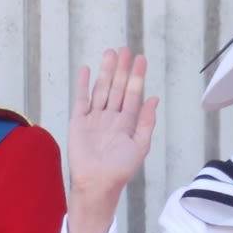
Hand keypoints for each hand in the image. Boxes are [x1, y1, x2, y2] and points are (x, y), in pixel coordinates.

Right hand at [66, 47, 159, 232]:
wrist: (97, 183)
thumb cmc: (120, 170)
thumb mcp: (140, 146)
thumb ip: (147, 122)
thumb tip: (154, 98)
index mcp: (127, 123)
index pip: (133, 94)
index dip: (137, 76)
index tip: (141, 59)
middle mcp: (111, 117)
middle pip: (118, 87)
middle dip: (122, 69)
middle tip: (125, 49)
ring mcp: (95, 119)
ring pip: (101, 89)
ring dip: (105, 72)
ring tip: (110, 53)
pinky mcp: (79, 122)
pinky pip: (81, 100)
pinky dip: (83, 85)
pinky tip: (86, 70)